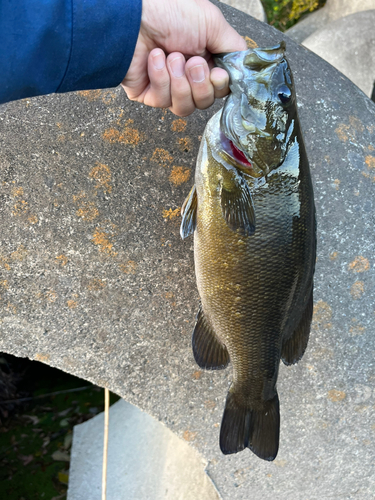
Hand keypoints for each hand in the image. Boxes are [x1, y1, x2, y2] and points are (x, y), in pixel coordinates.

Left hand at [121, 0, 246, 115]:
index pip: (220, 88)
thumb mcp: (212, 23)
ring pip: (185, 108)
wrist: (134, 16)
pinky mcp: (148, 94)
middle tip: (191, 61)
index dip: (220, 86)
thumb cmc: (170, 11)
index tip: (217, 73)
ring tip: (171, 57)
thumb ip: (234, 48)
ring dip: (180, 83)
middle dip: (199, 83)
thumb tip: (244, 68)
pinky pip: (163, 101)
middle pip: (205, 102)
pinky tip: (154, 58)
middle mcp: (186, 75)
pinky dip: (161, 78)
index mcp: (204, 58)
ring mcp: (167, 87)